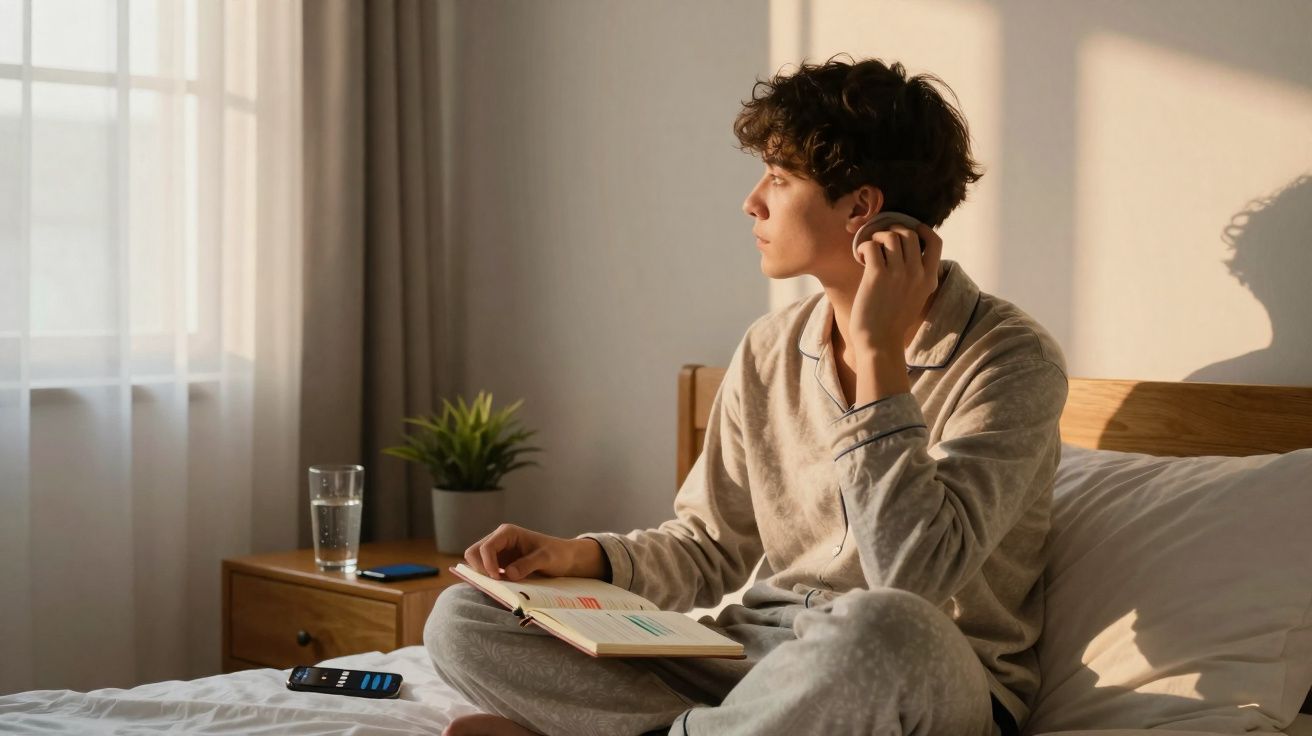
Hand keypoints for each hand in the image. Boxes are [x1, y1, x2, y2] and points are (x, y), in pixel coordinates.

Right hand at [463, 523, 605, 581]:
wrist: (565, 558)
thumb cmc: (557, 554)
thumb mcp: (546, 558)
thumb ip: (528, 564)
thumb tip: (509, 574)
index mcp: (507, 533)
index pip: (486, 547)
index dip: (487, 563)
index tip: (497, 578)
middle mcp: (498, 540)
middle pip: (473, 553)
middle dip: (479, 568)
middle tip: (495, 582)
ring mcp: (497, 553)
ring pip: (476, 562)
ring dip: (483, 574)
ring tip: (500, 584)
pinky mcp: (499, 564)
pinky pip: (485, 571)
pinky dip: (489, 579)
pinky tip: (503, 585)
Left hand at [850, 222, 942, 352]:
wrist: (879, 342)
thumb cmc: (893, 321)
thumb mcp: (917, 297)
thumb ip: (919, 277)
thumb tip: (909, 256)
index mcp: (929, 278)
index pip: (936, 242)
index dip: (922, 229)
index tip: (910, 229)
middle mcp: (917, 273)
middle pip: (910, 233)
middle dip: (894, 230)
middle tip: (881, 240)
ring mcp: (898, 273)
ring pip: (891, 236)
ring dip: (877, 237)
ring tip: (869, 250)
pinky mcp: (877, 275)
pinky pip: (871, 246)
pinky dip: (863, 247)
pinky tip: (860, 257)